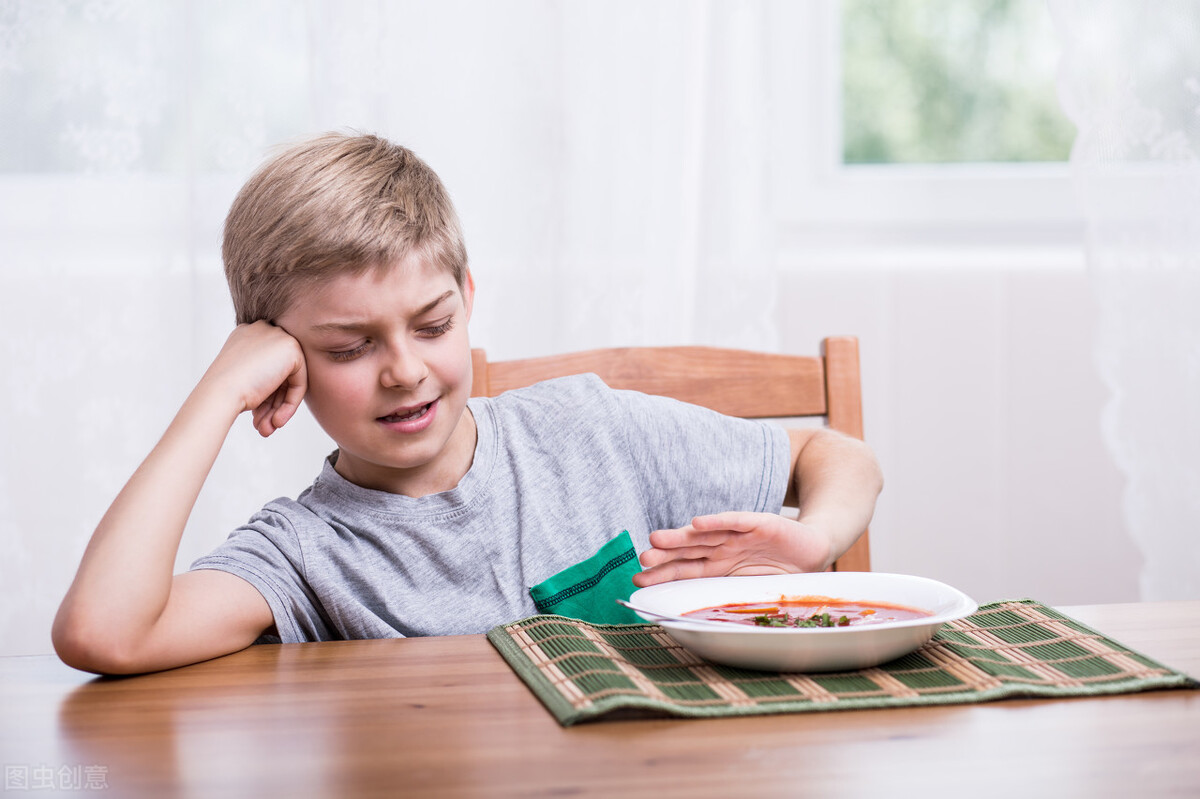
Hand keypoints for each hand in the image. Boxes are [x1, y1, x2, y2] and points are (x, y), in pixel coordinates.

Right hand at [200, 321, 307, 436]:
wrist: (218, 394)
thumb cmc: (223, 393)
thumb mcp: (242, 380)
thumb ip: (262, 378)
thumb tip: (282, 391)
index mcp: (246, 335)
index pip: (265, 367)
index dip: (263, 395)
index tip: (255, 415)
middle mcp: (261, 330)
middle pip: (278, 373)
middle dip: (271, 404)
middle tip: (263, 427)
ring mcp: (277, 336)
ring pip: (289, 381)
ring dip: (277, 409)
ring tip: (266, 429)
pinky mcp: (291, 348)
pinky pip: (299, 382)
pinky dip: (289, 404)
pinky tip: (276, 421)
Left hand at [631, 511, 834, 587]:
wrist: (815, 550)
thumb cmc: (780, 573)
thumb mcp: (752, 590)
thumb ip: (729, 597)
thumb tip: (700, 621)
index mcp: (719, 567)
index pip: (685, 570)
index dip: (662, 573)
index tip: (638, 580)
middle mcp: (723, 549)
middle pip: (688, 551)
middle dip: (665, 555)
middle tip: (643, 558)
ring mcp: (739, 535)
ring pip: (704, 535)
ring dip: (681, 536)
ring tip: (657, 539)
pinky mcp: (758, 523)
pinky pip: (734, 521)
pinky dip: (717, 521)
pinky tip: (698, 523)